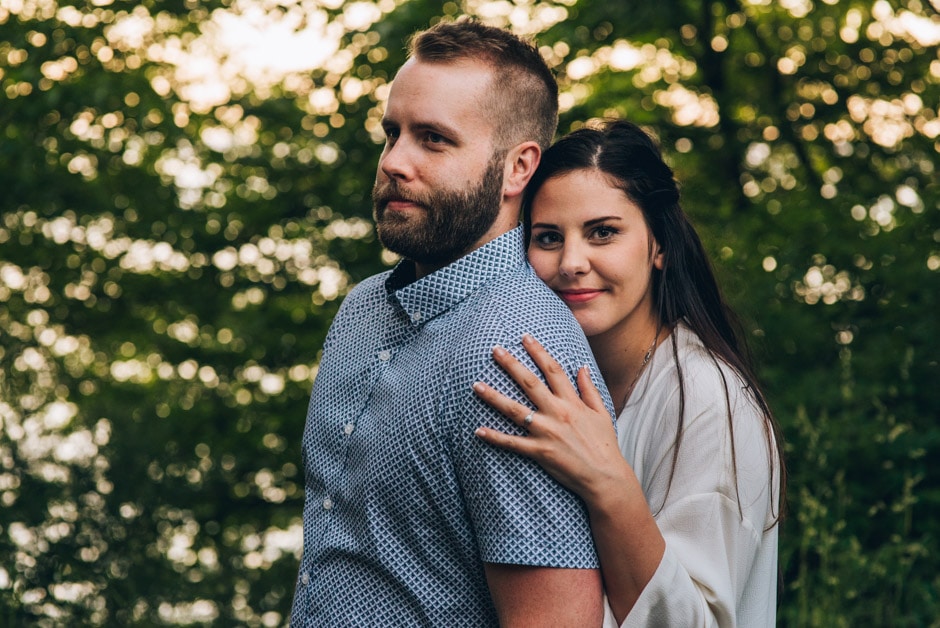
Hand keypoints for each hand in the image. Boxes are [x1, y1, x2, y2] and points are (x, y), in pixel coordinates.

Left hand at [473, 334, 629, 501]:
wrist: (606, 477)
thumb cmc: (604, 445)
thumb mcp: (601, 413)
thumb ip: (589, 389)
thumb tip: (582, 367)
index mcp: (572, 402)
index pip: (552, 370)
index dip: (538, 351)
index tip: (525, 337)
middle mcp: (557, 413)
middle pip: (530, 383)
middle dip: (511, 365)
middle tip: (495, 350)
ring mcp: (546, 432)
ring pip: (515, 410)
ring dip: (494, 397)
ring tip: (476, 385)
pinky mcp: (540, 452)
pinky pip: (512, 443)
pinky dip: (495, 437)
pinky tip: (478, 430)